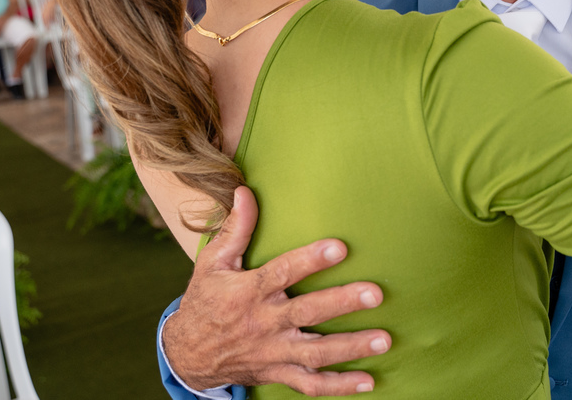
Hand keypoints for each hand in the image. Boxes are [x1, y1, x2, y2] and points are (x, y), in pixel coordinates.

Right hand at [163, 187, 390, 395]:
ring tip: (385, 340)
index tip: (339, 247)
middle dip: (342, 303)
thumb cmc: (205, 301)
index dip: (310, 260)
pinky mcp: (277, 372)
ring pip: (315, 353)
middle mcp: (263, 323)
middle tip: (375, 294)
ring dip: (351, 348)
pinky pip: (310, 384)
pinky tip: (368, 382)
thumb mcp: (212, 263)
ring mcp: (272, 352)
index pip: (282, 273)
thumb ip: (235, 228)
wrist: (186, 355)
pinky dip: (339, 386)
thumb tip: (245, 191)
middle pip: (307, 313)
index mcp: (248, 292)